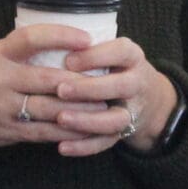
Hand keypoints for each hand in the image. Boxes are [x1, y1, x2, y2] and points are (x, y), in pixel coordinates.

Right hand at [0, 24, 99, 158]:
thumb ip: (22, 52)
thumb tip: (66, 46)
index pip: (32, 38)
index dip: (61, 36)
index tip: (87, 38)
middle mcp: (0, 78)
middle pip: (50, 78)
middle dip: (82, 81)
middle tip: (108, 80)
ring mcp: (3, 106)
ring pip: (50, 108)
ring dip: (81, 109)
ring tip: (105, 106)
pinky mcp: (7, 131)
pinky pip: (43, 132)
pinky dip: (66, 131)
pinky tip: (85, 129)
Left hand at [47, 35, 182, 157]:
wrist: (144, 96)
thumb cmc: (112, 66)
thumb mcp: (107, 49)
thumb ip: (84, 48)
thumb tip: (43, 41)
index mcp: (131, 56)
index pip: (120, 51)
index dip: (96, 56)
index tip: (69, 60)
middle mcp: (137, 82)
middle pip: (121, 86)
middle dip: (89, 89)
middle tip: (60, 90)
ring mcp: (132, 109)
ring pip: (116, 119)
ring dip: (87, 120)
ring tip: (61, 119)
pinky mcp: (123, 132)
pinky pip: (107, 143)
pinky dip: (84, 147)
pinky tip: (62, 147)